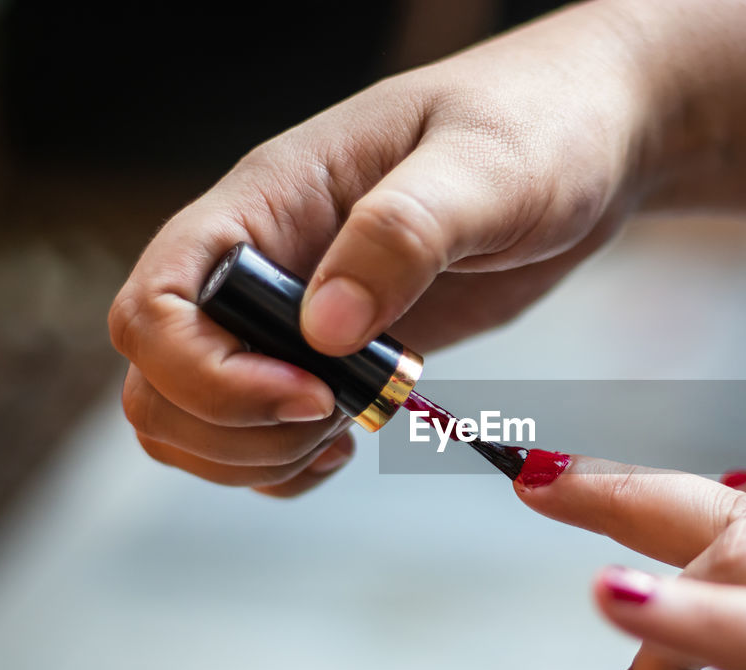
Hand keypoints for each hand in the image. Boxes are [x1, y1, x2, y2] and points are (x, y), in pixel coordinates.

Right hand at [107, 2, 648, 495]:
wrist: (587, 145)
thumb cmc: (538, 128)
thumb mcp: (486, 168)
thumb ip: (403, 234)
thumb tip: (323, 329)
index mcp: (271, 202)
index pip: (158, 302)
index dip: (206, 372)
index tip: (311, 392)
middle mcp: (265, 262)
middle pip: (158, 377)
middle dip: (231, 428)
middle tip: (338, 417)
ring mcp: (295, 313)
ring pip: (192, 416)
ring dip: (254, 454)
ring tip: (347, 430)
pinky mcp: (336, 355)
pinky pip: (260, 434)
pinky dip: (284, 464)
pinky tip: (347, 443)